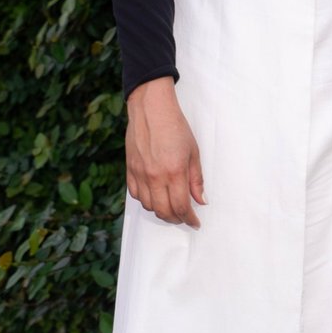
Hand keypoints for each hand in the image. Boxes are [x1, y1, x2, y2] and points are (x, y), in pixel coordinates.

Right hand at [124, 78, 206, 227]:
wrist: (151, 109)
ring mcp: (140, 174)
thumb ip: (196, 179)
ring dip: (161, 211)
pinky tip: (155, 196)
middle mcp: (155, 177)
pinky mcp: (130, 170)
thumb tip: (201, 200)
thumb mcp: (193, 151)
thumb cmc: (175, 127)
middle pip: (163, 211)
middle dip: (176, 219)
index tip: (195, 222)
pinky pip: (136, 195)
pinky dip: (146, 200)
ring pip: (148, 206)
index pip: (181, 206)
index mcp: (174, 172)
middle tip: (184, 217)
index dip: (189, 219)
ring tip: (171, 207)